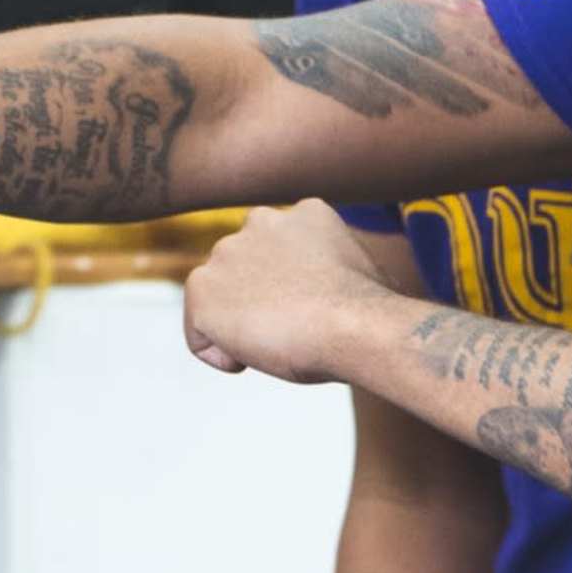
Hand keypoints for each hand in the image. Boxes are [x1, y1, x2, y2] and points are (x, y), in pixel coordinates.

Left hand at [181, 198, 388, 388]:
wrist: (357, 326)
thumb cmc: (371, 311)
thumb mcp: (360, 269)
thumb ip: (332, 266)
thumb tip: (341, 285)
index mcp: (301, 214)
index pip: (276, 253)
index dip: (290, 292)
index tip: (313, 313)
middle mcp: (257, 222)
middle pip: (243, 274)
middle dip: (260, 305)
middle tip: (295, 331)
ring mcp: (225, 255)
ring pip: (218, 303)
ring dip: (241, 329)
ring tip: (278, 342)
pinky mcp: (201, 291)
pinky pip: (200, 338)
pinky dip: (224, 356)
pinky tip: (254, 358)